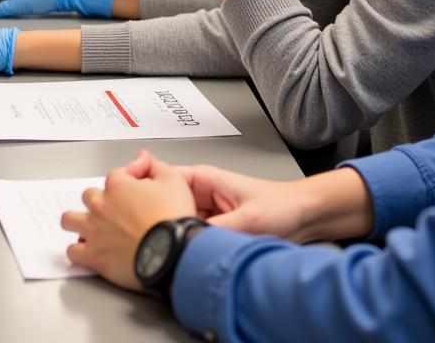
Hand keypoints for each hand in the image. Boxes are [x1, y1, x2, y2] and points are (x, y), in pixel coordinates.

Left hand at [62, 153, 196, 290]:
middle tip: (114, 211)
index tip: (134, 192)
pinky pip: (73, 251)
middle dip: (99, 201)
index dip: (125, 182)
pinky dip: (79, 250)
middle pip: (89, 196)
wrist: (172, 253)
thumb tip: (143, 157)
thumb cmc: (172, 219)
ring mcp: (94, 230)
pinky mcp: (93, 256)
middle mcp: (101, 205)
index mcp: (118, 185)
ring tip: (89, 227)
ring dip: (78, 221)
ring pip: (70, 220)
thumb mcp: (173, 180)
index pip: (114, 176)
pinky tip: (88, 251)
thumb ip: (155, 165)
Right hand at [125, 153, 305, 238]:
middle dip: (151, 217)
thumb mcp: (246, 219)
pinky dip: (182, 245)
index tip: (128, 204)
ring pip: (174, 221)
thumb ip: (216, 230)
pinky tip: (178, 256)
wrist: (305, 216)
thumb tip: (189, 243)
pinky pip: (188, 235)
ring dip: (168, 233)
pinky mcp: (212, 230)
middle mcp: (200, 193)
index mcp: (203, 178)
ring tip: (158, 247)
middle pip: (162, 202)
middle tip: (139, 234)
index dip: (141, 189)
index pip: (160, 177)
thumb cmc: (281, 205)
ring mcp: (204, 212)